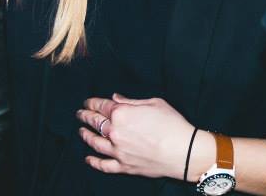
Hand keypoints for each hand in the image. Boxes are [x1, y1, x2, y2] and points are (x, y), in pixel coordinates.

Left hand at [77, 93, 193, 179]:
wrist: (184, 151)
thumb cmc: (172, 124)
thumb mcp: (154, 103)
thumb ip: (131, 101)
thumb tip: (116, 98)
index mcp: (122, 113)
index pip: (101, 105)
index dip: (91, 102)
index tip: (87, 102)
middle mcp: (116, 131)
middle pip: (94, 122)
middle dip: (85, 116)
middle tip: (80, 114)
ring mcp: (118, 151)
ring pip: (95, 143)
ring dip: (86, 136)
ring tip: (81, 131)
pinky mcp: (124, 166)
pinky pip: (103, 165)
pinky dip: (94, 162)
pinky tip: (88, 158)